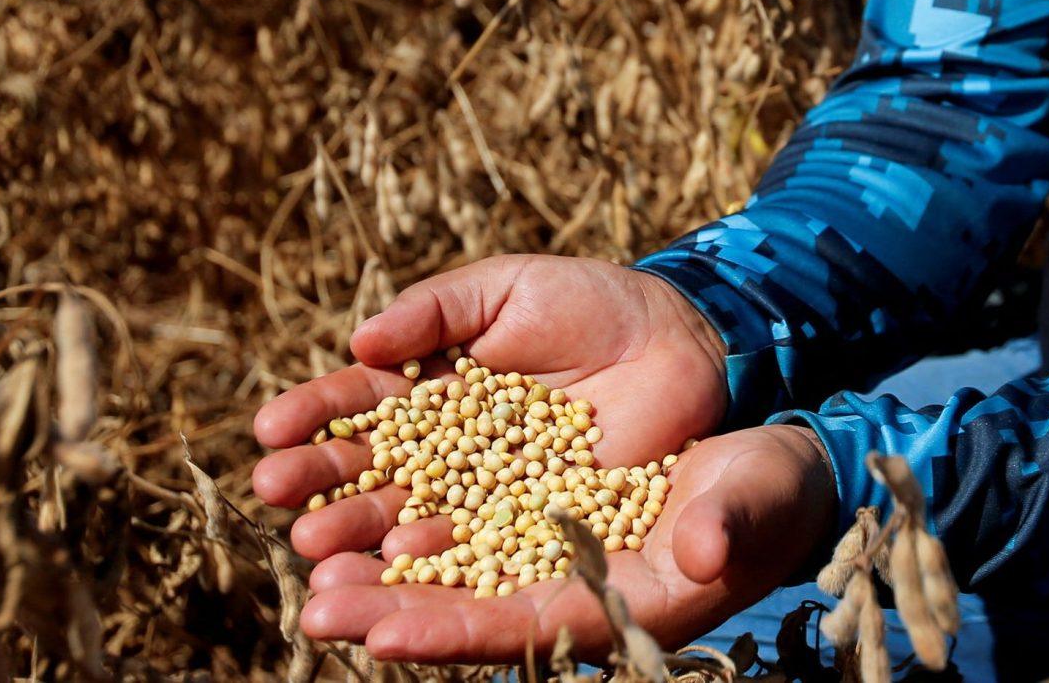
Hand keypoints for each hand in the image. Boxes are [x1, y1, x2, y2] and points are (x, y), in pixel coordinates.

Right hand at [251, 255, 731, 561]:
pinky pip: (482, 573)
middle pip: (373, 484)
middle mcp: (448, 458)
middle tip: (281, 503)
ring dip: (362, 563)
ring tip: (318, 578)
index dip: (313, 420)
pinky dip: (436, 595)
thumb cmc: (589, 304)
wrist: (682, 341)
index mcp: (429, 392)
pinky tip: (394, 606)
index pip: (359, 409)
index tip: (270, 433)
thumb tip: (361, 341)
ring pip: (413, 540)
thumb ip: (437, 307)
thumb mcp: (508, 289)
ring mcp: (490, 504)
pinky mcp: (538, 541)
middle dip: (323, 495)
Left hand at [299, 424, 840, 662]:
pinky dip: (376, 436)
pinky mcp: (504, 431)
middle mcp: (538, 556)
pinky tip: (314, 429)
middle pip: (443, 582)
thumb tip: (700, 551)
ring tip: (286, 501)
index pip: (509, 627)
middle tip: (311, 599)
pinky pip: (429, 441)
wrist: (750, 416)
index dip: (446, 631)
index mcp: (597, 598)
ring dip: (357, 512)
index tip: (378, 632)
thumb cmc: (763, 489)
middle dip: (374, 592)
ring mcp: (514, 495)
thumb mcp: (754, 504)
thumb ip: (725, 527)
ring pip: (421, 511)